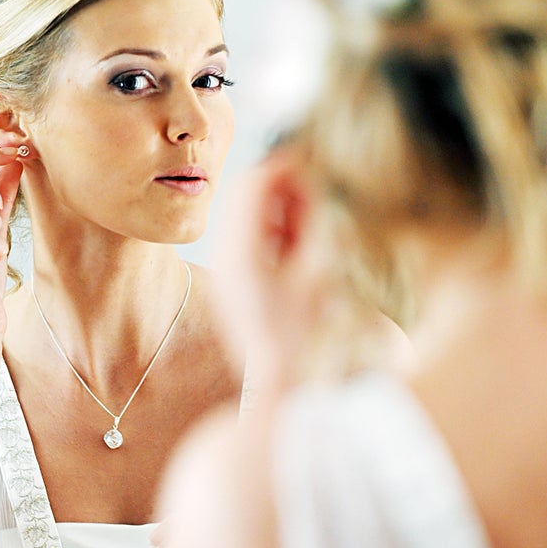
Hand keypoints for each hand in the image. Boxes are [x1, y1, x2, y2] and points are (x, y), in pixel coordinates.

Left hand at [213, 147, 332, 392]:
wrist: (285, 390)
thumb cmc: (310, 334)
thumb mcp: (320, 270)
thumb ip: (315, 219)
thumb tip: (311, 177)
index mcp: (241, 252)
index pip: (255, 184)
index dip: (286, 165)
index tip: (316, 157)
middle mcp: (226, 258)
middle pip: (249, 196)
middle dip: (284, 186)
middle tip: (320, 192)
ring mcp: (228, 272)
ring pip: (251, 217)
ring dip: (283, 209)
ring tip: (315, 225)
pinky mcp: (237, 285)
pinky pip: (254, 241)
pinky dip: (278, 233)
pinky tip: (303, 247)